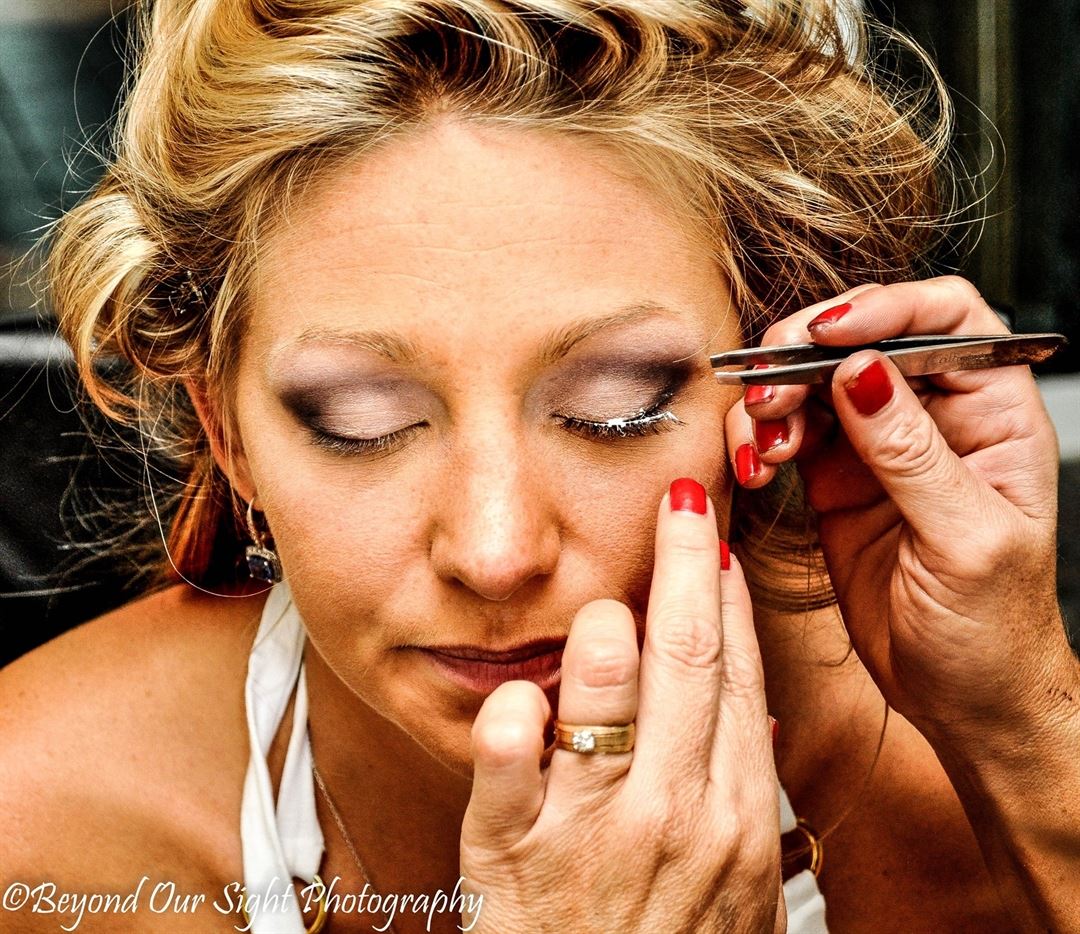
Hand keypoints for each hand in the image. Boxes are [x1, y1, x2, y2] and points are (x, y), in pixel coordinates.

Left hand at [459, 479, 782, 933]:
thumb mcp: (735, 889)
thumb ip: (737, 796)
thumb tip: (742, 719)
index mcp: (736, 817)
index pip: (738, 680)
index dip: (729, 603)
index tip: (718, 547)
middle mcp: (677, 814)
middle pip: (690, 661)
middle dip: (688, 566)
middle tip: (684, 503)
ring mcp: (594, 832)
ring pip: (608, 696)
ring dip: (607, 637)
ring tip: (606, 610)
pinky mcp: (513, 855)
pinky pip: (509, 765)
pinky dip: (511, 723)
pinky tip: (517, 701)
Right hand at [726, 276, 1071, 740]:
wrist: (962, 699)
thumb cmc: (996, 631)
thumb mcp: (966, 541)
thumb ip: (912, 454)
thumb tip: (863, 373)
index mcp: (994, 414)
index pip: (947, 320)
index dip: (885, 309)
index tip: (826, 335)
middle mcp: (934, 418)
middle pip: (864, 340)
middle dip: (805, 351)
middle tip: (766, 388)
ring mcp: (877, 446)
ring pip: (813, 382)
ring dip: (772, 398)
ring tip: (759, 440)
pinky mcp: (834, 479)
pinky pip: (787, 432)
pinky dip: (759, 439)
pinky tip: (755, 466)